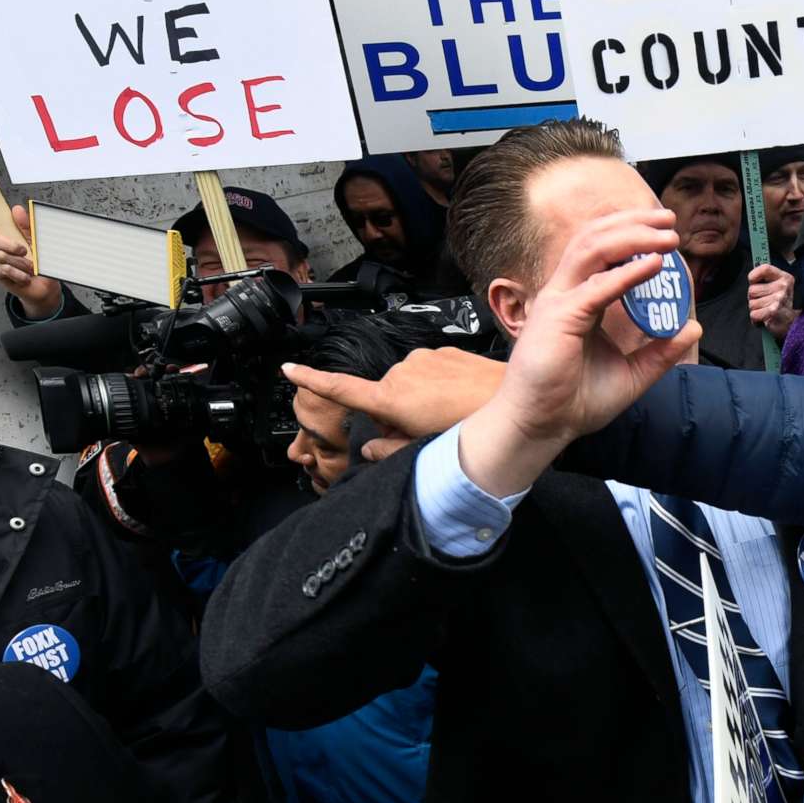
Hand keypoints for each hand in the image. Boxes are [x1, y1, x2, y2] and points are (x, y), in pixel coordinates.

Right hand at [0, 193, 61, 317]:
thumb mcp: (37, 241)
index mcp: (6, 232)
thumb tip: (17, 209)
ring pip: (0, 256)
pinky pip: (3, 270)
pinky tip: (24, 276)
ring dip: (19, 263)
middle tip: (24, 251)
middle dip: (9, 245)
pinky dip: (18, 273)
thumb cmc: (40, 262)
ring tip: (30, 267)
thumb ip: (27, 226)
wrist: (43, 286)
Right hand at [283, 346, 505, 458]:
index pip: (341, 388)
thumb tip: (368, 449)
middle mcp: (400, 372)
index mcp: (390, 398)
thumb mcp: (426, 450)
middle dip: (394, 417)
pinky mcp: (442, 351)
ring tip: (447, 417)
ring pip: (406, 385)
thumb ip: (391, 451)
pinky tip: (457, 400)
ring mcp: (422, 358)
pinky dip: (434, 386)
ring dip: (417, 401)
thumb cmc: (470, 428)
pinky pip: (428, 372)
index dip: (312, 380)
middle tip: (423, 434)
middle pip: (381, 399)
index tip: (289, 369)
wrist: (514, 399)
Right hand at [457, 209, 694, 496]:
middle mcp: (565, 293)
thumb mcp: (632, 374)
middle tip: (669, 220)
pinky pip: (597, 287)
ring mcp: (558, 301)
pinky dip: (627, 274)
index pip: (602, 252)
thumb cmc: (574, 402)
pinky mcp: (558, 317)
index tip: (666, 233)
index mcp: (578, 300)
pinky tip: (654, 265)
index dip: (632, 236)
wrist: (543, 427)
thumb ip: (660, 351)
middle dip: (634, 223)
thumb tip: (692, 328)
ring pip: (592, 249)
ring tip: (666, 235)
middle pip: (596, 238)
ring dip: (632, 236)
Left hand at [747, 264, 796, 336]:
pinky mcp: (773, 312)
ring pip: (751, 304)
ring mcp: (778, 299)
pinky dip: (756, 320)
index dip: (754, 275)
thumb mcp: (781, 287)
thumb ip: (768, 280)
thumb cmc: (785, 306)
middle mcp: (782, 287)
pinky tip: (765, 318)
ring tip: (766, 311)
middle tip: (765, 303)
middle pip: (752, 290)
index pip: (764, 268)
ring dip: (756, 310)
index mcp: (784, 278)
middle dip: (754, 299)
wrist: (797, 324)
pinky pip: (753, 315)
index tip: (754, 282)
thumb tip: (752, 278)